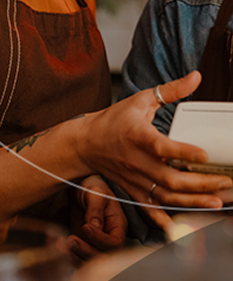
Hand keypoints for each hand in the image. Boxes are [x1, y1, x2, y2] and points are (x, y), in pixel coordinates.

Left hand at [67, 175, 126, 261]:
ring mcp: (93, 243)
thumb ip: (96, 209)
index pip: (114, 243)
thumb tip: (94, 227)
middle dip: (86, 251)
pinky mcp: (80, 243)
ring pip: (88, 259)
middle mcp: (107, 239)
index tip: (86, 227)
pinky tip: (57, 244)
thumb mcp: (96, 192)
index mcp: (117, 226)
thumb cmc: (92, 187)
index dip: (100, 240)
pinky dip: (67, 254)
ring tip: (61, 244)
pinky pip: (76, 256)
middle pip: (101, 256)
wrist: (79, 186)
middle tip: (71, 240)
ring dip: (75, 255)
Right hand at [79, 72, 232, 229]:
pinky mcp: (134, 191)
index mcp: (139, 136)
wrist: (86, 142)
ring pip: (166, 197)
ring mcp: (135, 179)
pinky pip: (151, 209)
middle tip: (225, 183)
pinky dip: (167, 221)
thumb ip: (170, 90)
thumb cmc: (114, 120)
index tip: (205, 155)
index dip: (184, 153)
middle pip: (170, 179)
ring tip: (217, 203)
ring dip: (193, 203)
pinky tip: (186, 228)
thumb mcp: (140, 100)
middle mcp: (137, 161)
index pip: (162, 147)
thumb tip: (196, 77)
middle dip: (200, 185)